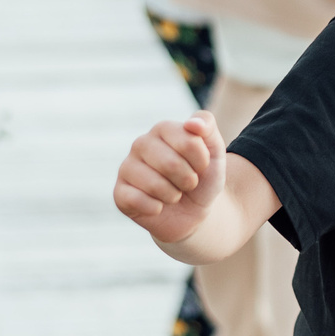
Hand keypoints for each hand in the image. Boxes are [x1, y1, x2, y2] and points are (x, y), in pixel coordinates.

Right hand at [114, 113, 225, 243]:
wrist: (193, 212)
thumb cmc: (203, 177)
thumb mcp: (215, 151)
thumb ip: (208, 126)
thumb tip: (191, 123)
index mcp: (163, 129)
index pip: (189, 142)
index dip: (202, 161)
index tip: (202, 166)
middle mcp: (141, 144)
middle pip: (171, 164)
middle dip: (188, 180)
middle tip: (188, 183)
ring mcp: (127, 168)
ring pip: (154, 185)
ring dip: (173, 196)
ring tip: (174, 194)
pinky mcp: (119, 193)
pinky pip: (135, 200)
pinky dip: (155, 208)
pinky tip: (158, 206)